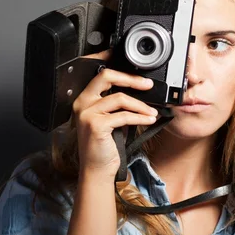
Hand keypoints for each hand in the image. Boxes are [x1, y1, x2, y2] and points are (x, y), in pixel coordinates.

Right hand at [72, 50, 157, 183]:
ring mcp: (87, 113)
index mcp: (85, 99)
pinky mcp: (96, 125)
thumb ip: (118, 104)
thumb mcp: (111, 119)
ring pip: (120, 98)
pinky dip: (140, 117)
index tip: (135, 67)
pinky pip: (124, 116)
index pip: (100, 74)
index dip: (116, 65)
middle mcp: (83, 103)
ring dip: (141, 105)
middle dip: (131, 79)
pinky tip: (149, 120)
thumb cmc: (105, 145)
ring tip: (152, 112)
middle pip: (107, 77)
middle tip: (148, 84)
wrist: (97, 169)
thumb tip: (140, 91)